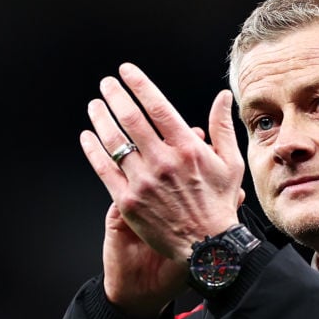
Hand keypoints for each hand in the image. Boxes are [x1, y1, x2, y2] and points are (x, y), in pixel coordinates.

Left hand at [80, 63, 244, 316]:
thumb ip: (222, 127)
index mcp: (186, 147)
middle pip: (130, 118)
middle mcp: (162, 161)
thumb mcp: (230, 163)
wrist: (207, 246)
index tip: (126, 72)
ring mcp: (143, 181)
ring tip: (95, 106)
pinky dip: (93, 151)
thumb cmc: (219, 205)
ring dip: (101, 119)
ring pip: (115, 142)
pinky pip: (104, 170)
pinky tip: (88, 138)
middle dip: (115, 96)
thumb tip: (222, 97)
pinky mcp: (128, 201)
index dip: (138, 84)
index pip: (156, 105)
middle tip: (106, 84)